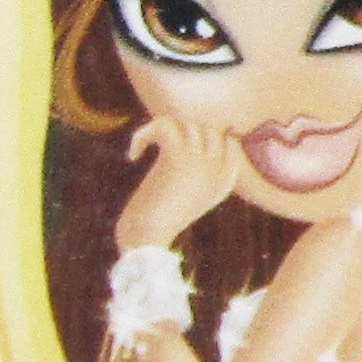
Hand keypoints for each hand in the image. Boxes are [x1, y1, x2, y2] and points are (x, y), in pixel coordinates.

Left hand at [119, 112, 242, 251]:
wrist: (149, 239)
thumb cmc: (159, 224)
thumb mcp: (186, 201)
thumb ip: (195, 177)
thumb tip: (185, 143)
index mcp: (224, 181)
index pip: (228, 141)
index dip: (203, 137)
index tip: (178, 147)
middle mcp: (218, 167)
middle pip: (205, 127)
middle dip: (179, 132)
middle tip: (157, 147)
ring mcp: (201, 160)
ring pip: (185, 123)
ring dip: (160, 132)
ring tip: (144, 148)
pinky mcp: (178, 156)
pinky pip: (164, 124)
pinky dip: (143, 134)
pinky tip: (132, 156)